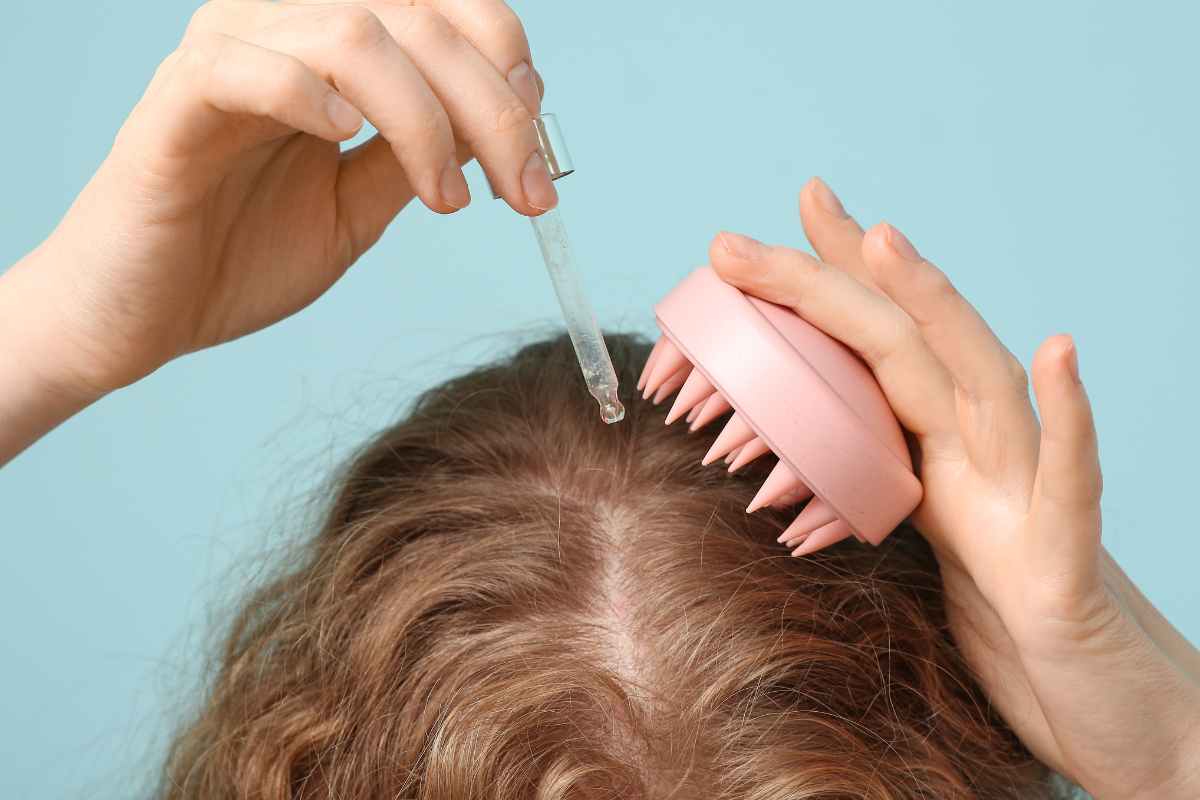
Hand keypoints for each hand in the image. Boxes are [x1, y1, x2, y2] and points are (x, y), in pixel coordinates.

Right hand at [9, 0, 549, 400]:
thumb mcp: (361, 203)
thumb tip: (505, 125)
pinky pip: (250, 67)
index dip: (507, 64)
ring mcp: (227, 54)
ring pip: (355, 32)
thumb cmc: (243, 252)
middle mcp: (280, 26)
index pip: (442, 5)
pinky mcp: (178, 102)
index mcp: (328, 42)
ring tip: (446, 199)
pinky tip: (346, 144)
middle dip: (494, 107)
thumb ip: (420, 154)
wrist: (145, 315)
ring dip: (426, 119)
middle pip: (418, 14)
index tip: (538, 151)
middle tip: (526, 193)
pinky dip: (314, 99)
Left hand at [709, 179, 1199, 798]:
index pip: (873, 349)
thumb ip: (886, 491)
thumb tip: (802, 467)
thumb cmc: (1013, 624)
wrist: (1098, 702)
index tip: (743, 239)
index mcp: (939, 447)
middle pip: (906, 344)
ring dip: (936, 308)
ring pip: (985, 381)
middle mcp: (984, 451)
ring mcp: (1029, 494)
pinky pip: (1074, 481)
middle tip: (744, 232)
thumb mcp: (930, 547)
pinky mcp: (1066, 559)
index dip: (817, 286)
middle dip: (830, 278)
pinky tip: (1060, 355)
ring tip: (884, 241)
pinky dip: (1069, 418)